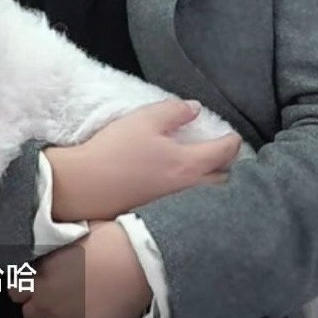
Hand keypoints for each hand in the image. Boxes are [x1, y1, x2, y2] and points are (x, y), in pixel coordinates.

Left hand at [9, 221, 153, 317]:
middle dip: (40, 304)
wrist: (140, 262)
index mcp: (38, 279)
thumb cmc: (105, 241)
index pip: (15, 293)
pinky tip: (93, 314)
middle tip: (57, 293)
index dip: (25, 286)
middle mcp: (48, 305)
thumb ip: (46, 258)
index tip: (35, 281)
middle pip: (30, 314)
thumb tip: (38, 262)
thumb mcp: (66, 240)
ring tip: (77, 304)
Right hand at [46, 98, 241, 221]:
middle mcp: (188, 188)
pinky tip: (179, 180)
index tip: (231, 134)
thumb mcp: (144, 120)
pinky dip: (193, 191)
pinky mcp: (157, 210)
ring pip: (205, 193)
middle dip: (228, 165)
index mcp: (190, 164)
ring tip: (205, 167)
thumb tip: (195, 108)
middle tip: (223, 152)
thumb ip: (174, 111)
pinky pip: (187, 202)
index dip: (233, 140)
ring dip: (211, 180)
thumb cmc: (115, 151)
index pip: (225, 152)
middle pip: (223, 179)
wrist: (84, 186)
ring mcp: (173, 203)